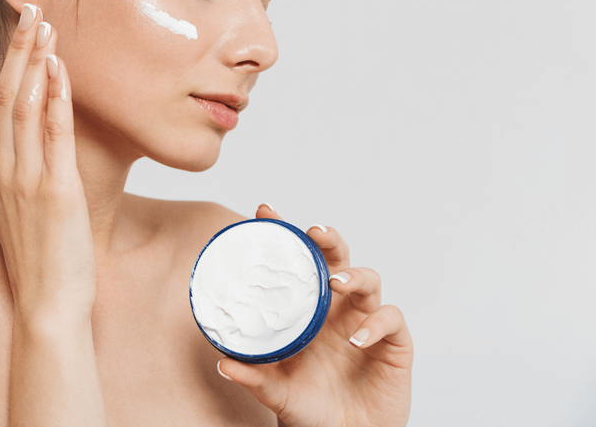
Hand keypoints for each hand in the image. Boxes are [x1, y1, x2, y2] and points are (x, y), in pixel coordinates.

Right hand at [0, 4, 96, 323]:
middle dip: (13, 47)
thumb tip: (19, 139)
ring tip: (44, 23)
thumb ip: (14, 169)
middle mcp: (3, 169)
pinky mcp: (55, 192)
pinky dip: (57, 99)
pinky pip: (54, 136)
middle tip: (25, 6)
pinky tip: (61, 70)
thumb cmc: (37, 257)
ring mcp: (27, 179)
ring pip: (26, 106)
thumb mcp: (17, 206)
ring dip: (35, 61)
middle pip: (3, 94)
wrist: (45, 305)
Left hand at [217, 205, 412, 426]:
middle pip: (337, 258)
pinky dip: (375, 323)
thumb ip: (254, 376)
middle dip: (328, 239)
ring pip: (368, 279)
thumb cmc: (311, 408)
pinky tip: (356, 338)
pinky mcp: (394, 344)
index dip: (285, 233)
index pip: (296, 262)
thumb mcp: (276, 391)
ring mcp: (366, 321)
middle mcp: (337, 308)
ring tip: (336, 284)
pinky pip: (391, 319)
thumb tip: (223, 362)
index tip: (264, 210)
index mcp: (307, 309)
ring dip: (353, 276)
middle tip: (313, 232)